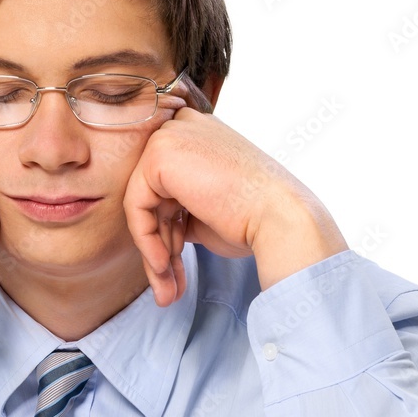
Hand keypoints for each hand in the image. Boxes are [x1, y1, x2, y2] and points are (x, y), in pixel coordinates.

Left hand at [123, 108, 346, 304]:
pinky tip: (163, 267)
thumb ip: (178, 207)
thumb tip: (152, 230)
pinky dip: (147, 240)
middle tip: (168, 286)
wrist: (281, 218)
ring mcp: (170, 135)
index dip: (169, 229)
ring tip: (167, 290)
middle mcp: (184, 126)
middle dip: (160, 244)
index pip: (165, 185)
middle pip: (152, 194)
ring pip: (142, 204)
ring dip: (154, 251)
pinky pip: (137, 205)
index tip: (174, 265)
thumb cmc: (254, 218)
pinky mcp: (159, 154)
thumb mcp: (207, 209)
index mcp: (199, 133)